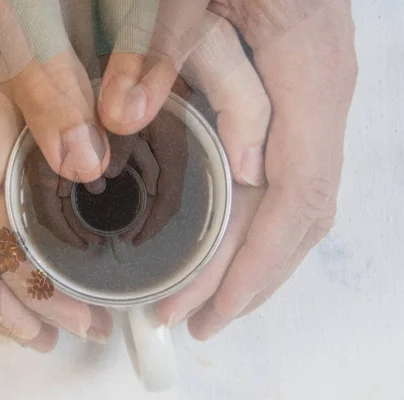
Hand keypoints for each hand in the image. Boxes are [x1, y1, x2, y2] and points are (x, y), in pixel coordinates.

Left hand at [114, 0, 355, 338]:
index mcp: (307, 73)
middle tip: (193, 319)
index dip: (253, 263)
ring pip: (296, 200)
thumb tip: (125, 118)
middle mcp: (319, 94)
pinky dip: (254, 220)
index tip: (209, 309)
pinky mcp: (289, 94)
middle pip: (298, 214)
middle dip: (249, 277)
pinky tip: (222, 239)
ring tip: (204, 298)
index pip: (293, 196)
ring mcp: (309, 96)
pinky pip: (284, 175)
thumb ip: (161, 46)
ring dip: (253, 258)